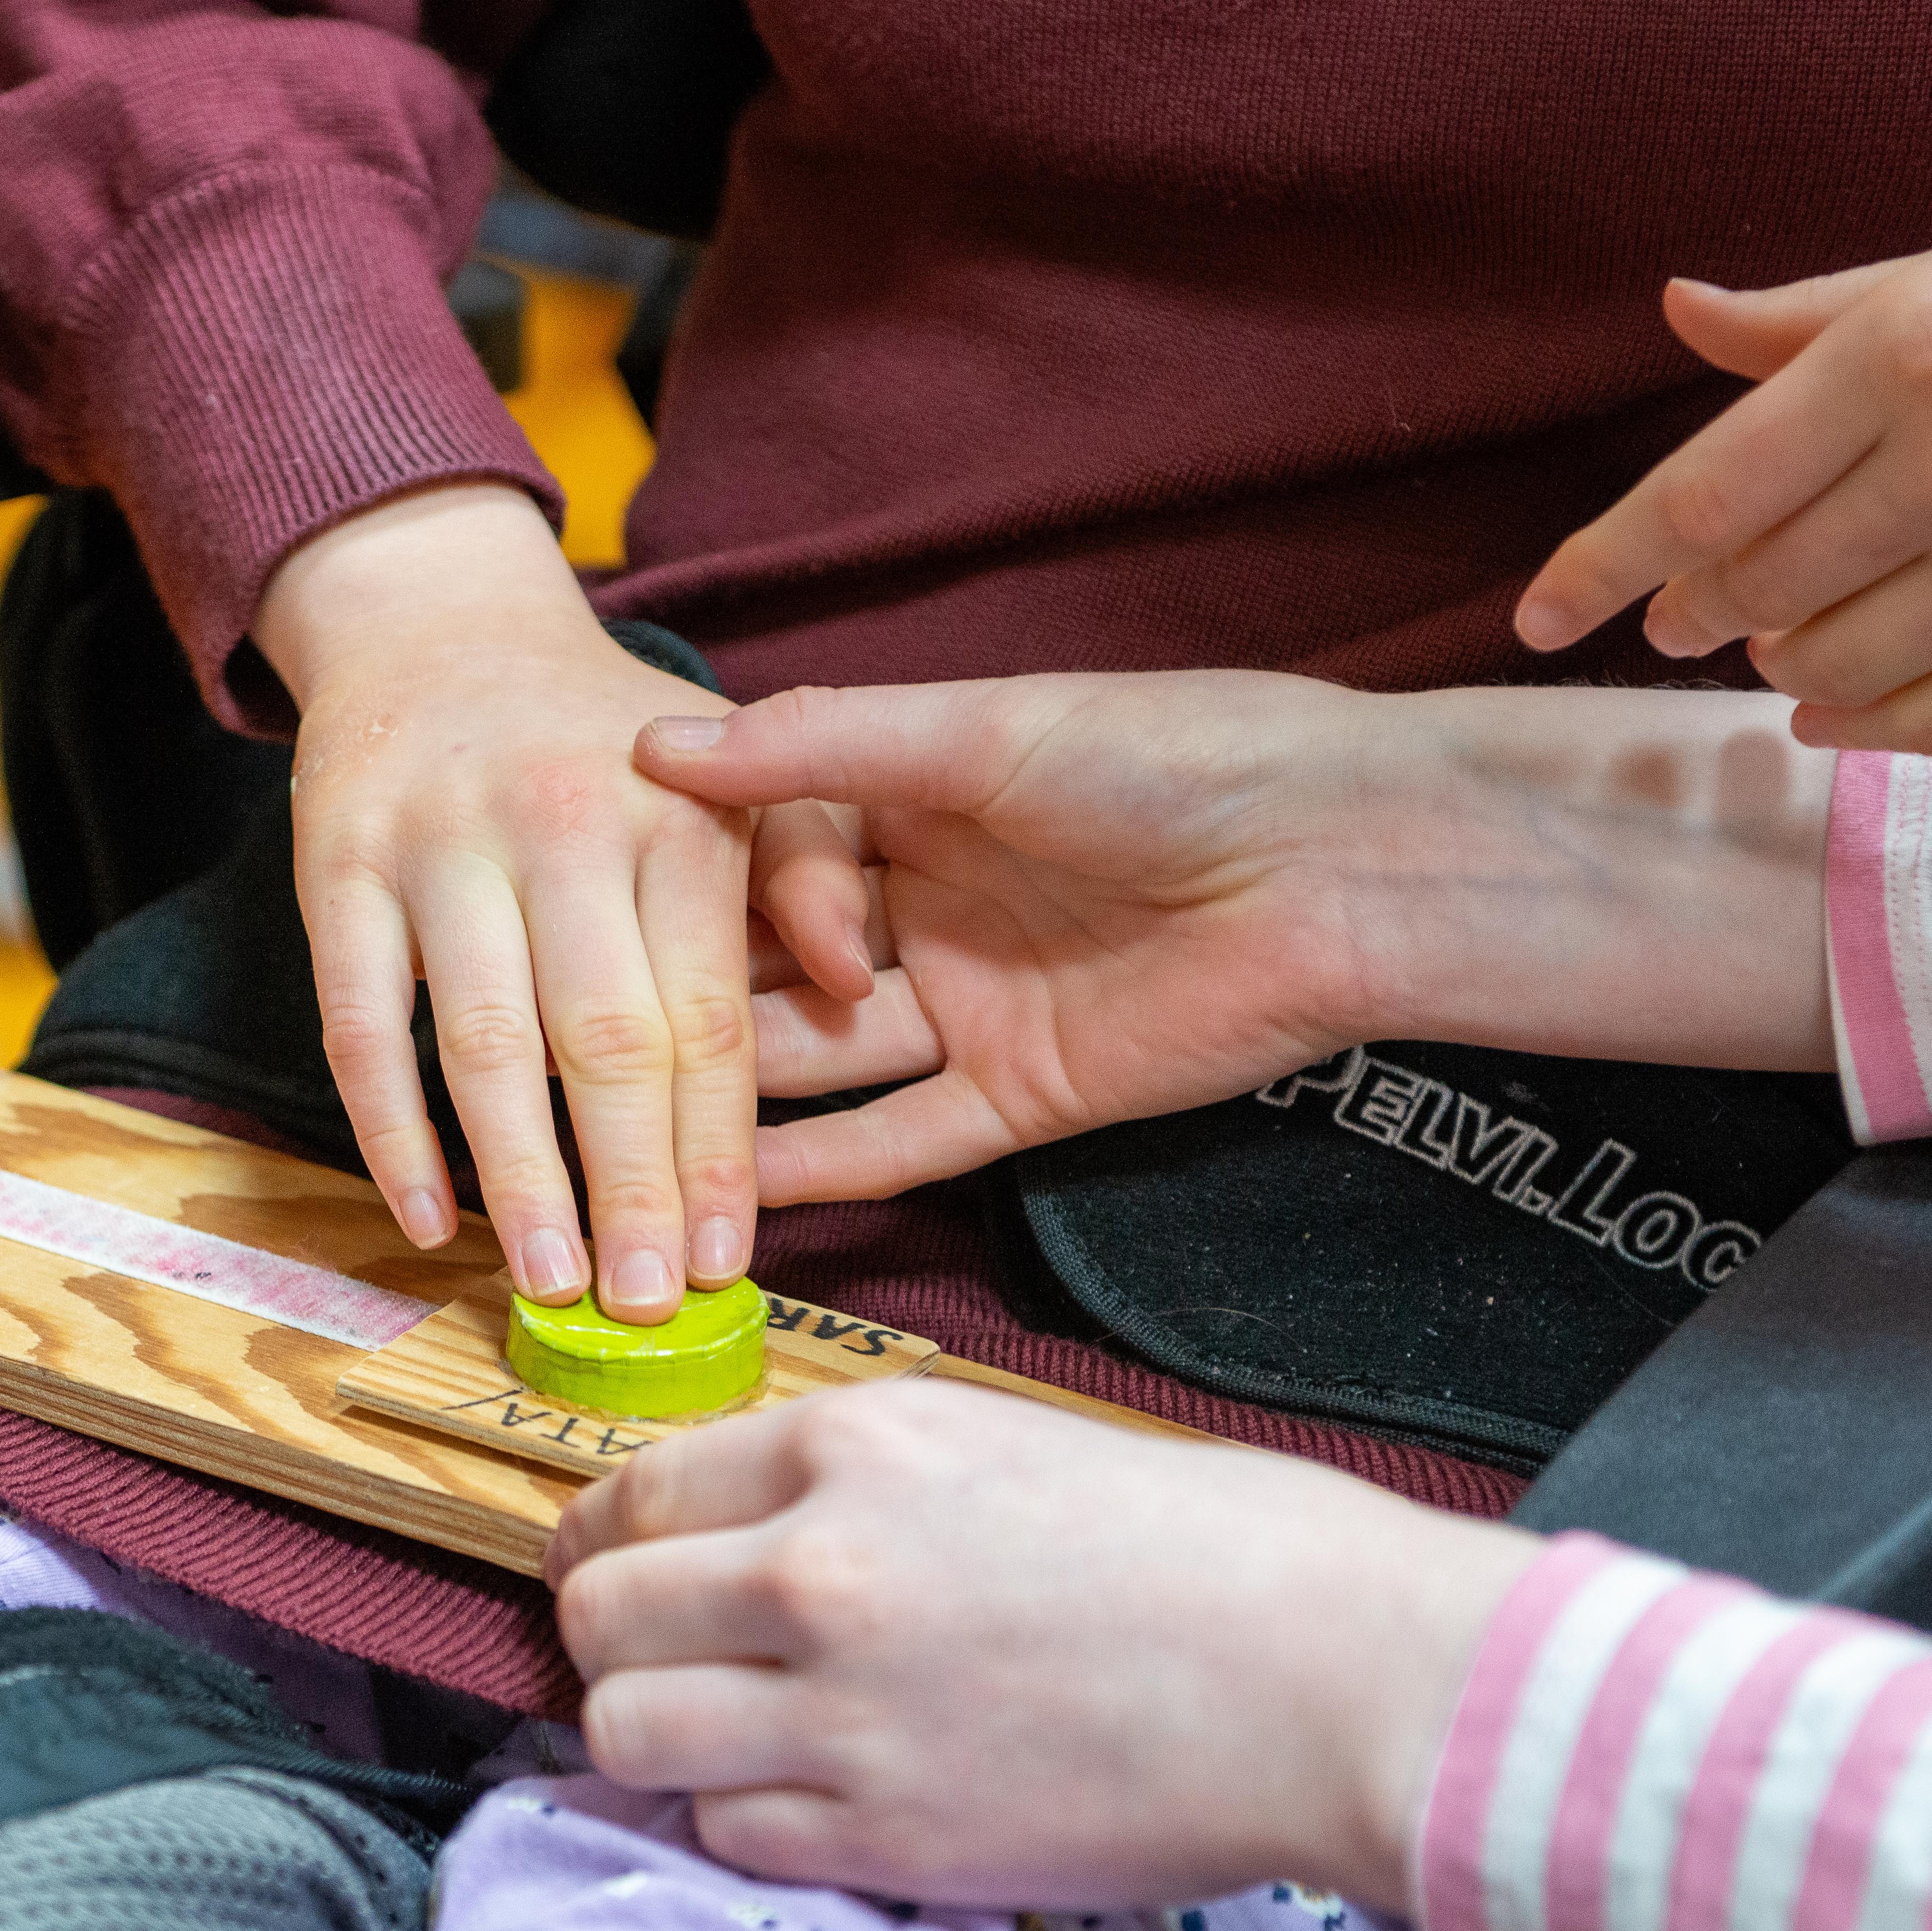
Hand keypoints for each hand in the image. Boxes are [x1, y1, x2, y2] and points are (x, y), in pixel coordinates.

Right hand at [263, 485, 749, 1318]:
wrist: (439, 624)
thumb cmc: (608, 733)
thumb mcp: (738, 768)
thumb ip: (812, 862)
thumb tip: (848, 979)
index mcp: (679, 814)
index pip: (706, 1013)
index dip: (715, 1149)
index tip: (726, 1259)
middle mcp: (565, 823)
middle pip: (605, 1041)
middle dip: (629, 1186)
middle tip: (644, 1305)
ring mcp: (442, 845)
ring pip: (486, 1042)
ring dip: (518, 1177)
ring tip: (548, 1283)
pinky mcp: (339, 864)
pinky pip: (360, 1022)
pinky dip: (389, 1129)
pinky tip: (427, 1217)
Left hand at [548, 1379, 1541, 1913]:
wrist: (1329, 1674)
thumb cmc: (1210, 1548)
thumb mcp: (1003, 1445)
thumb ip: (857, 1485)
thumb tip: (745, 1537)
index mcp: (855, 1447)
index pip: (638, 1492)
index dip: (606, 1540)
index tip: (610, 1568)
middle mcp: (818, 1569)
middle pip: (600, 1615)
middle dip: (611, 1641)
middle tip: (659, 1663)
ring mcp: (840, 1711)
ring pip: (627, 1734)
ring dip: (655, 1740)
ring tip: (720, 1742)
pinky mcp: (883, 1835)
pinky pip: (724, 1833)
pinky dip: (746, 1824)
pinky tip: (815, 1803)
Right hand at [634, 670, 1831, 1202]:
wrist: (1340, 862)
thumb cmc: (1175, 759)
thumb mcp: (980, 731)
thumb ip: (817, 748)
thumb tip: (653, 745)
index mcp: (916, 799)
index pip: (771, 854)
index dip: (753, 896)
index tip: (770, 929)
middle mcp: (930, 906)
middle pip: (780, 963)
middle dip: (695, 1006)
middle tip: (591, 1056)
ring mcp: (972, 1007)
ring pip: (827, 1061)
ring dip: (737, 1103)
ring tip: (628, 1151)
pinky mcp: (1022, 1098)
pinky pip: (902, 1142)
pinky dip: (823, 1172)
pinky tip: (733, 1199)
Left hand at [1517, 159, 1931, 751]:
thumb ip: (1807, 319)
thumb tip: (1677, 313)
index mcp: (1906, 357)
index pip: (1700, 494)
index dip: (1601, 566)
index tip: (1536, 617)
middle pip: (1751, 585)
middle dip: (1696, 606)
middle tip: (1692, 603)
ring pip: (1822, 663)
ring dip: (1776, 656)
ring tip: (1784, 625)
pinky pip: (1922, 720)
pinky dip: (1851, 723)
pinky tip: (1828, 704)